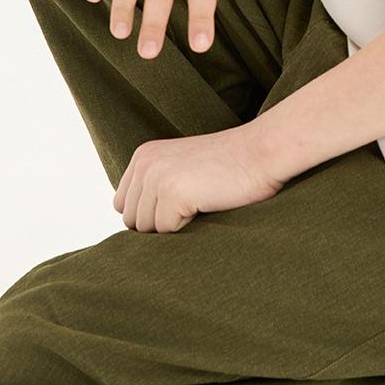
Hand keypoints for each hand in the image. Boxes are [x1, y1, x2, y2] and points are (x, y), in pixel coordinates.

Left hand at [113, 126, 283, 232]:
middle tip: (194, 203)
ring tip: (200, 202)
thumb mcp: (181, 167)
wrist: (261, 152)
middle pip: (132, 220)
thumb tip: (135, 227)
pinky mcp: (173, 192)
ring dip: (174, 225)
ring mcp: (156, 177)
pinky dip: (188, 227)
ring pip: (147, 230)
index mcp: (143, 155)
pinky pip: (167, 232)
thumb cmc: (228, 167)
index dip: (150, 213)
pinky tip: (207, 204)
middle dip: (160, 222)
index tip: (180, 202)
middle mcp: (144, 162)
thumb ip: (155, 187)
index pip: (123, 205)